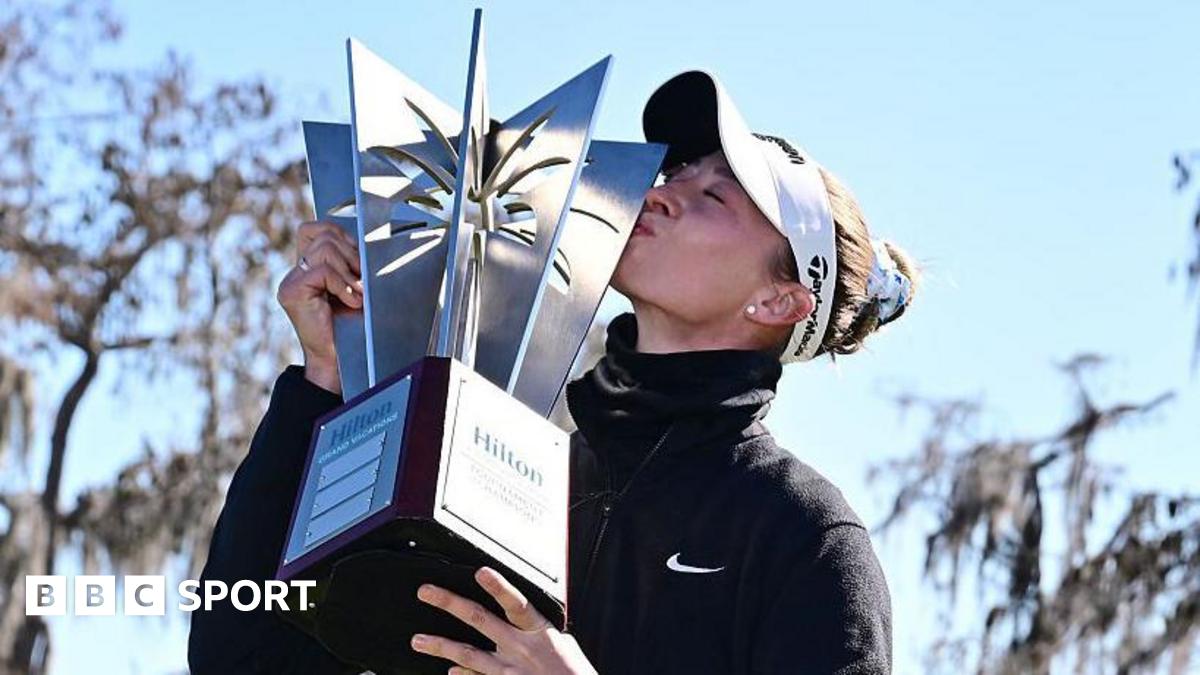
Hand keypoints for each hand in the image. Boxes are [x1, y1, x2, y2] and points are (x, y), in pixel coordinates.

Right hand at [276, 221, 362, 393]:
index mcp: (307, 268)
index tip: (358, 261)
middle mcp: (295, 272)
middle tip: (362, 281)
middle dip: (352, 253)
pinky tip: (351, 302)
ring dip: (349, 271)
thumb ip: (349, 264)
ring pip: (325, 249)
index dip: (340, 235)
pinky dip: (343, 285)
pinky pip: (322, 270)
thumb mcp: (352, 288)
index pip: (316, 229)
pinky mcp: (292, 292)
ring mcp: (290, 281)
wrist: (338, 361)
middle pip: (324, 235)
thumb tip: (363, 241)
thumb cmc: (349, 328)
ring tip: (357, 294)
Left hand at [411, 567, 595, 674]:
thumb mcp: (563, 642)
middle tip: (426, 592)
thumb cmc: (573, 673)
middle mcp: (519, 649)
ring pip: (467, 654)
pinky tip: (450, 673)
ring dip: (440, 646)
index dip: (498, 587)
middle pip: (479, 620)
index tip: (481, 572)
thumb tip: (520, 612)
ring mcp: (508, 671)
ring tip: (418, 641)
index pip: (516, 604)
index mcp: (538, 631)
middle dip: (450, 603)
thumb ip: (536, 627)